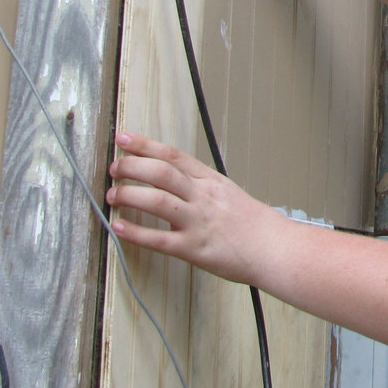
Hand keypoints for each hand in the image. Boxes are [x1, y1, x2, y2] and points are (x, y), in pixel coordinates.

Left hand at [106, 131, 279, 284]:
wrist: (274, 249)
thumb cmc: (254, 225)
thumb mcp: (228, 193)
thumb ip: (201, 186)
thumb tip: (173, 179)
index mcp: (211, 182)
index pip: (173, 156)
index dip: (145, 145)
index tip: (123, 139)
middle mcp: (203, 198)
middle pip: (161, 173)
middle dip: (131, 167)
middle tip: (114, 168)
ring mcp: (198, 222)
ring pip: (157, 201)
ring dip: (129, 195)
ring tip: (113, 195)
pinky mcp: (194, 249)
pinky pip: (158, 240)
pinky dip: (135, 233)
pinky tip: (118, 227)